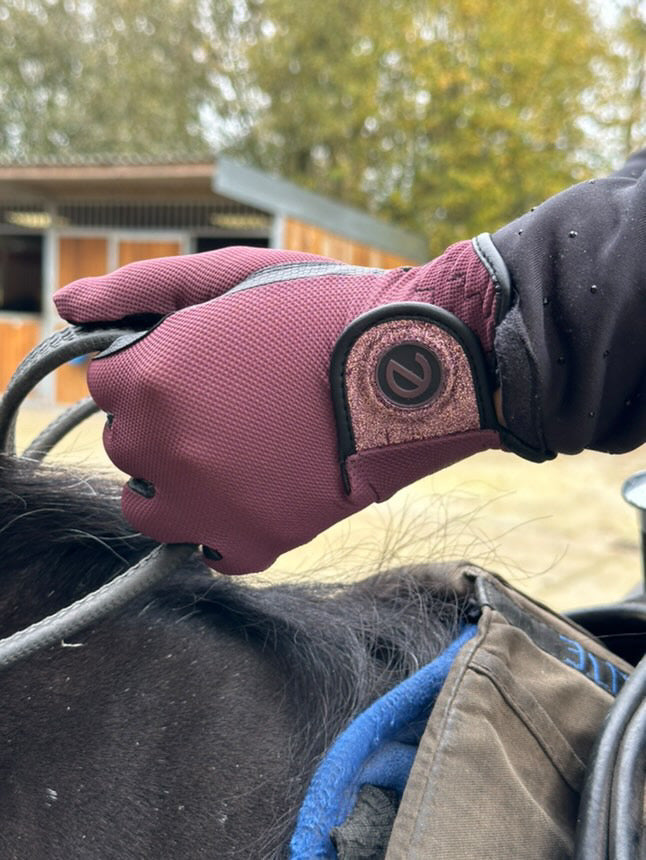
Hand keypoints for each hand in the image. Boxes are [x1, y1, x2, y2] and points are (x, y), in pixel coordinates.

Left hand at [55, 241, 511, 572]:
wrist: (409, 366)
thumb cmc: (322, 311)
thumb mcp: (230, 275)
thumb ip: (138, 287)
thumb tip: (67, 303)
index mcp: (151, 377)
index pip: (105, 384)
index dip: (146, 370)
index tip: (189, 365)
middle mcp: (165, 447)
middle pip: (125, 445)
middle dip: (159, 424)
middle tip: (222, 404)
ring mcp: (208, 503)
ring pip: (149, 507)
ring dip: (174, 483)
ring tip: (229, 454)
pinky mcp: (255, 541)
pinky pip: (209, 552)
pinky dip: (223, 529)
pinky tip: (256, 494)